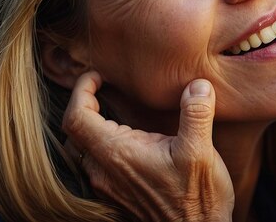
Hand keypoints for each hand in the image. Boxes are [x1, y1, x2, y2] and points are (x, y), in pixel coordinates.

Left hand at [62, 71, 233, 221]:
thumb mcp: (200, 151)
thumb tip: (198, 85)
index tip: (97, 76)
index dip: (80, 91)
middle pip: (75, 132)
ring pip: (83, 150)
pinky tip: (128, 139)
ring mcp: (108, 186)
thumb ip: (196, 114)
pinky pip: (96, 164)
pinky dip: (102, 144)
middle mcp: (104, 171)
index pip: (76, 117)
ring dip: (92, 127)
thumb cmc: (196, 198)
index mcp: (117, 154)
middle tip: (104, 88)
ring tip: (115, 110)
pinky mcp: (117, 194)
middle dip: (85, 105)